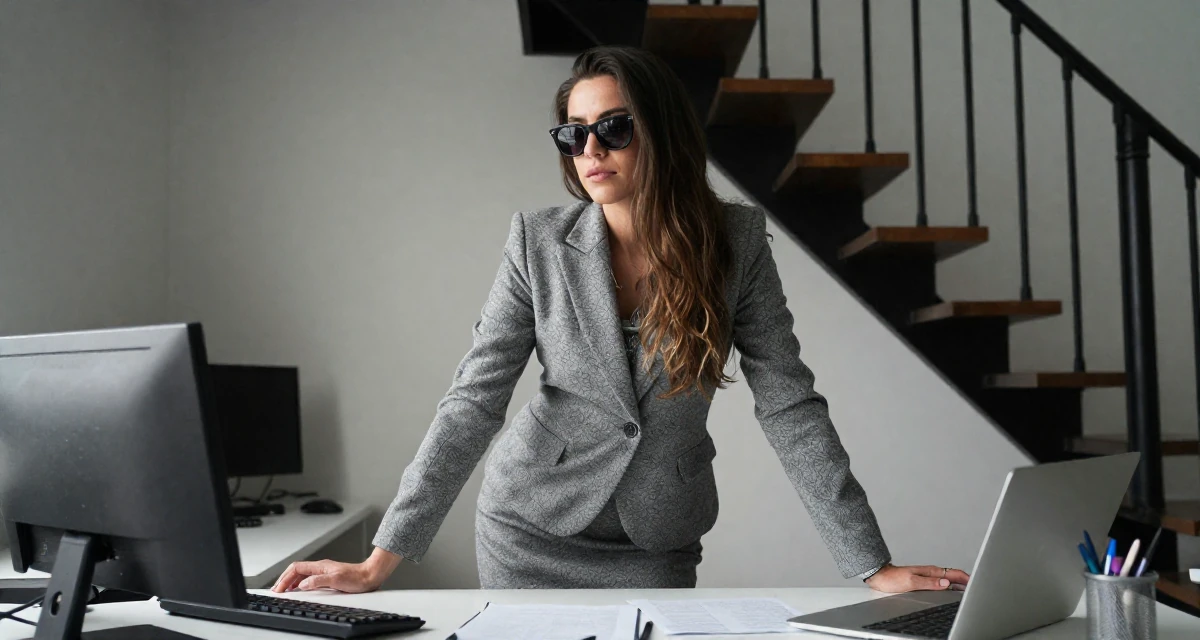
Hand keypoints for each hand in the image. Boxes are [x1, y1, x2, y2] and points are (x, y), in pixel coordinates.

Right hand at [271, 548, 401, 592]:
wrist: (370, 575)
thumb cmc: (356, 577)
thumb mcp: (335, 580)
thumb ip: (317, 581)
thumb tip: (302, 584)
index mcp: (320, 566)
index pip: (296, 568)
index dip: (285, 578)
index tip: (279, 588)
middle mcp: (320, 567)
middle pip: (296, 570)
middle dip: (284, 579)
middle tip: (277, 589)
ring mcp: (324, 571)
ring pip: (302, 574)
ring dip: (291, 581)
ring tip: (284, 590)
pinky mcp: (328, 576)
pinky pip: (308, 578)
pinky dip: (300, 583)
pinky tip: (300, 589)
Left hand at [864, 564, 969, 593]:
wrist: (881, 577)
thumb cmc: (892, 579)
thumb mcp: (911, 582)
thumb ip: (929, 583)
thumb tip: (945, 583)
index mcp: (930, 572)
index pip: (953, 573)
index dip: (966, 578)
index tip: (976, 582)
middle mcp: (931, 573)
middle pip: (953, 576)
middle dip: (966, 580)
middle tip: (977, 587)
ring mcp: (928, 576)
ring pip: (948, 579)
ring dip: (959, 583)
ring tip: (969, 590)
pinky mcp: (924, 581)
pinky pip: (941, 582)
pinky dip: (950, 586)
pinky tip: (951, 591)